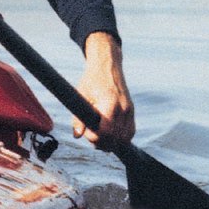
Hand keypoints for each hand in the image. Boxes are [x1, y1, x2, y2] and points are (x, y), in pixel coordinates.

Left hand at [73, 33, 134, 147]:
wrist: (107, 65)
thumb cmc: (92, 80)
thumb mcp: (81, 96)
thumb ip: (78, 117)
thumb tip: (77, 135)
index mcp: (110, 103)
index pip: (106, 132)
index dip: (95, 138)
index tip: (86, 133)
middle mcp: (123, 108)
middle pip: (116, 138)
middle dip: (103, 143)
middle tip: (91, 137)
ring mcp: (129, 110)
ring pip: (125, 138)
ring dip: (113, 143)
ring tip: (100, 138)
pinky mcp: (132, 110)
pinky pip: (130, 131)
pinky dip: (122, 138)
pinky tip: (110, 135)